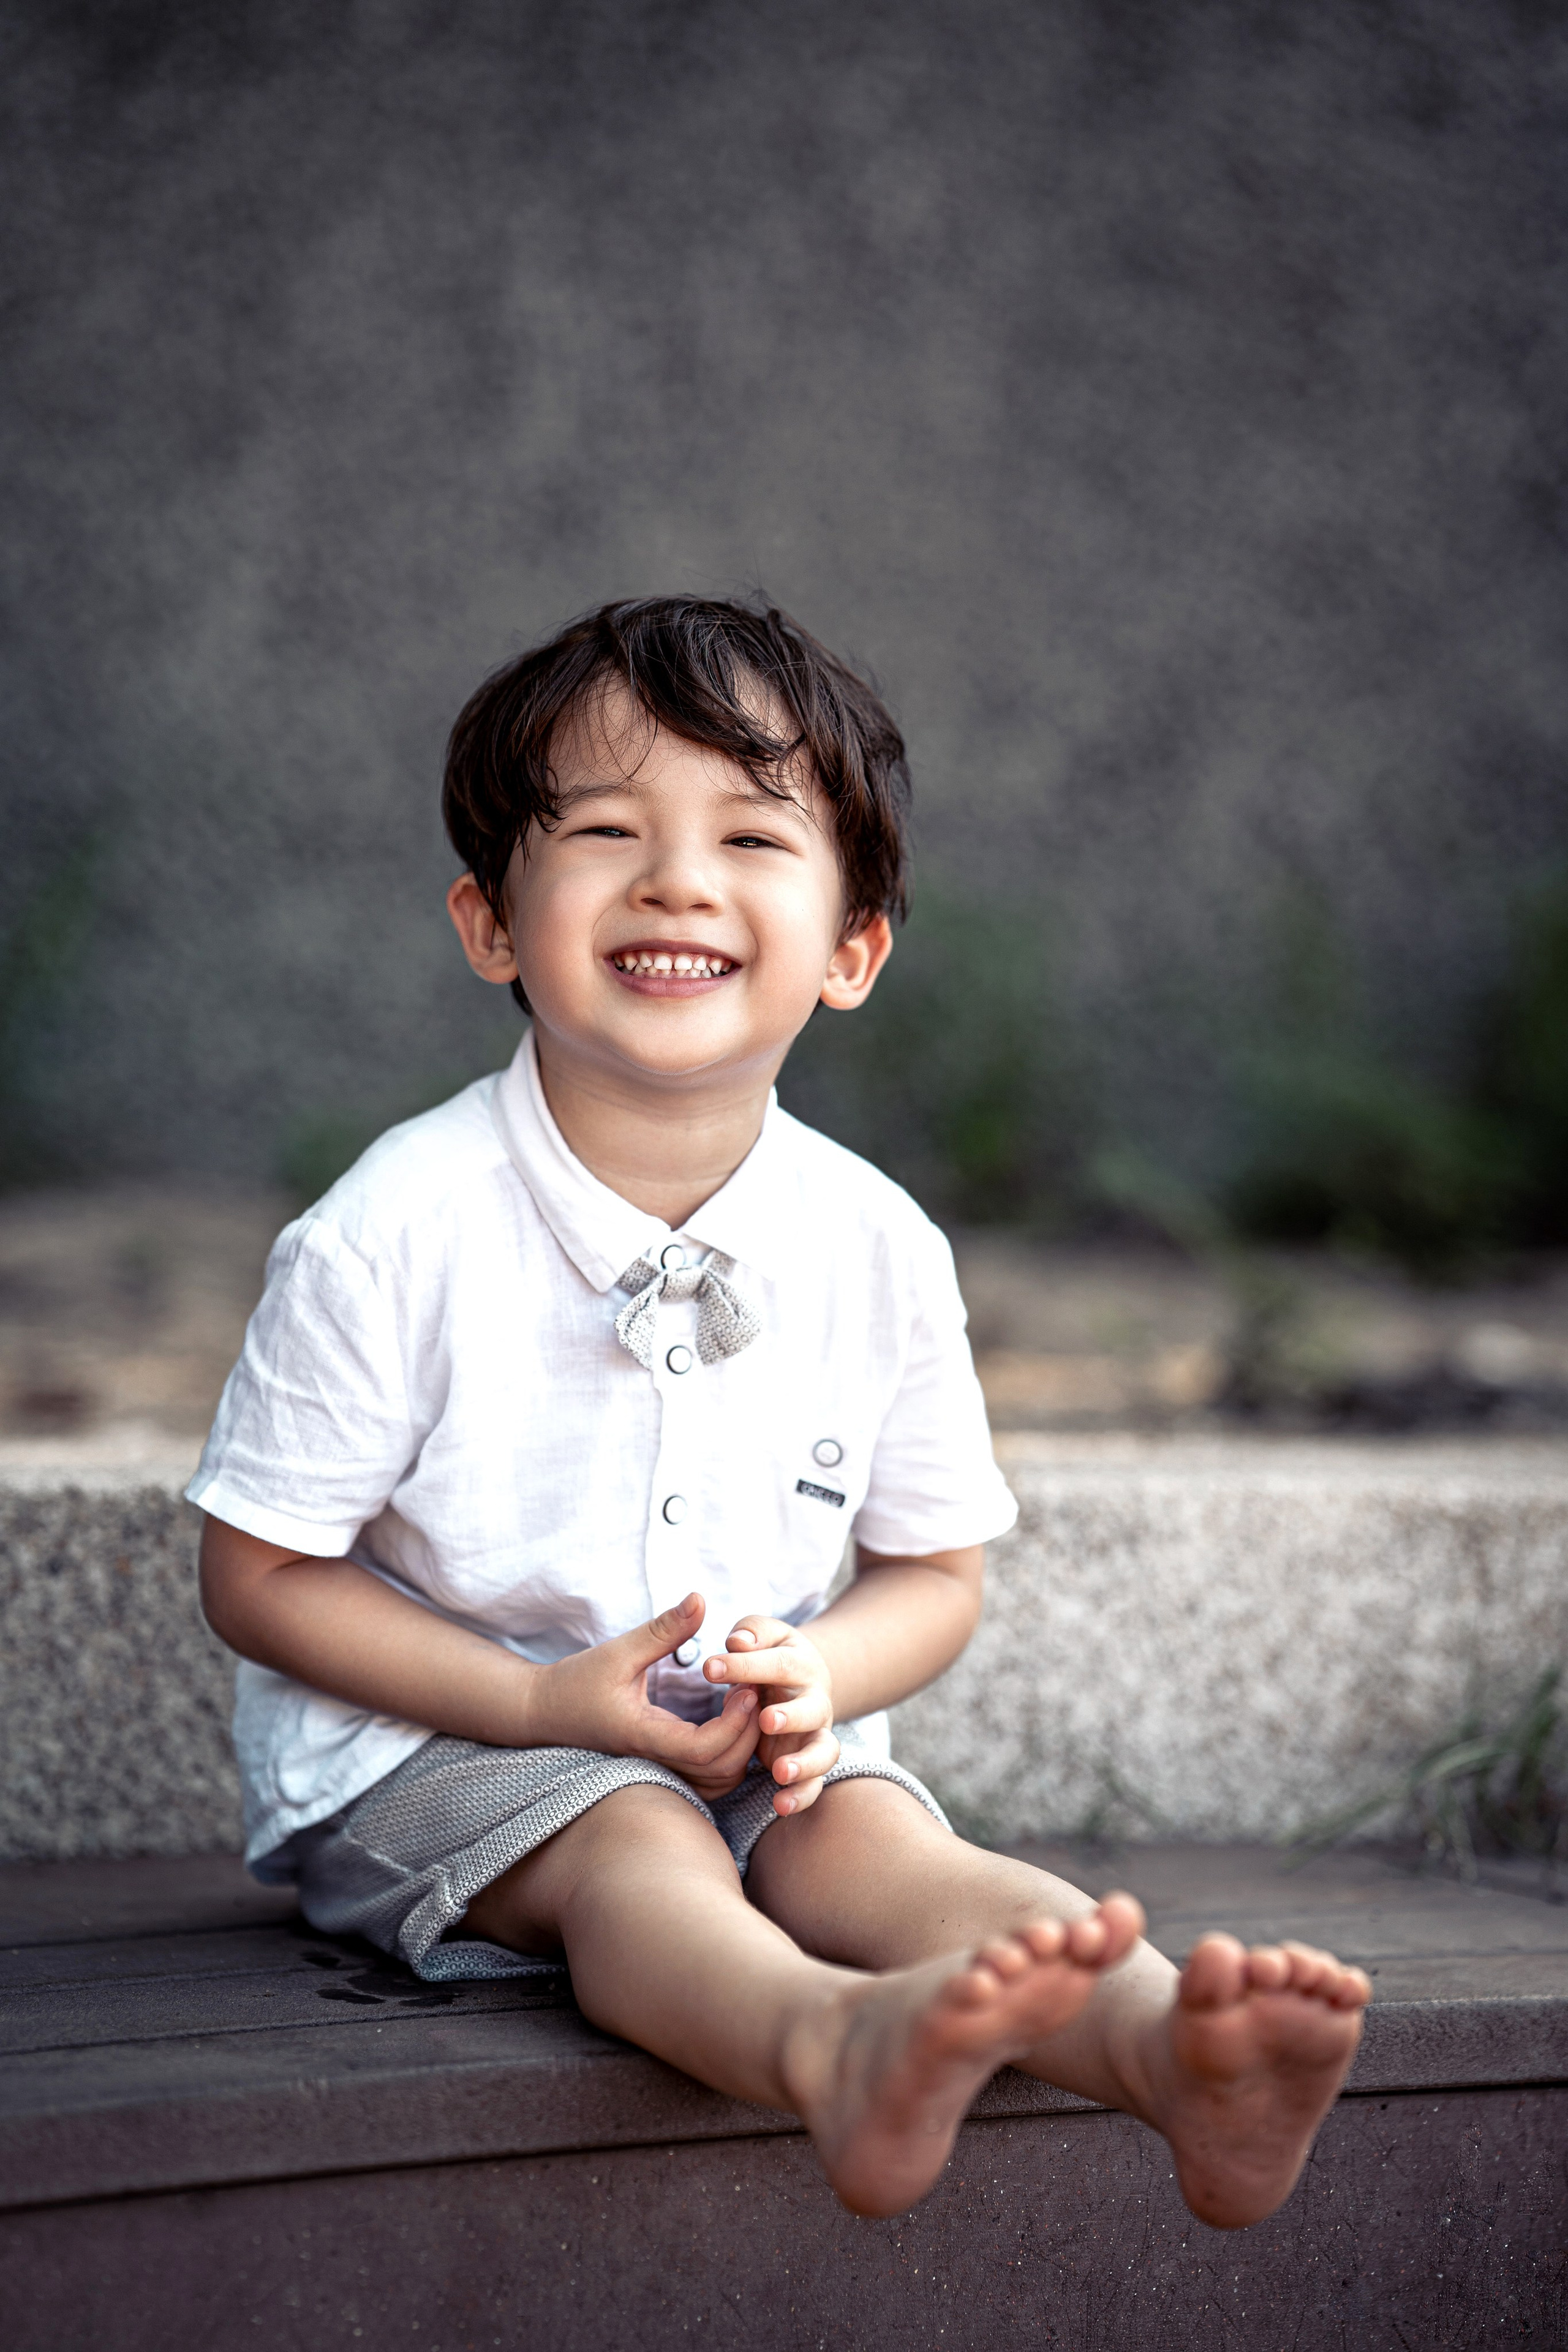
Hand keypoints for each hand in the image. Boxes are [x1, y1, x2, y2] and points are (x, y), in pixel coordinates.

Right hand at [530, 1593, 758, 1801]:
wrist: (543, 1712)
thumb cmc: (576, 1681)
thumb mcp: (619, 1650)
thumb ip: (663, 1629)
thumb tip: (700, 1598)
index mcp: (644, 1736)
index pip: (704, 1749)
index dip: (734, 1723)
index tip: (744, 1686)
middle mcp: (655, 1761)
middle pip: (721, 1772)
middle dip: (748, 1735)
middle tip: (754, 1690)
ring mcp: (660, 1769)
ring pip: (718, 1782)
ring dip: (742, 1748)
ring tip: (745, 1703)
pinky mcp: (663, 1767)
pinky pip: (707, 1778)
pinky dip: (729, 1756)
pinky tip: (730, 1718)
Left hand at [704, 1615, 838, 1816]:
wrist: (801, 1680)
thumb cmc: (771, 1653)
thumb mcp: (764, 1634)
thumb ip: (752, 1632)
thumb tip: (737, 1642)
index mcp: (801, 1664)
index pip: (776, 1664)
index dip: (744, 1666)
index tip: (708, 1668)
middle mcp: (815, 1700)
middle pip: (812, 1709)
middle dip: (791, 1716)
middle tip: (766, 1720)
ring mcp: (815, 1734)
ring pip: (823, 1752)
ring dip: (804, 1763)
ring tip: (779, 1772)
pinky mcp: (808, 1762)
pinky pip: (813, 1784)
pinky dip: (801, 1796)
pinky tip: (780, 1806)